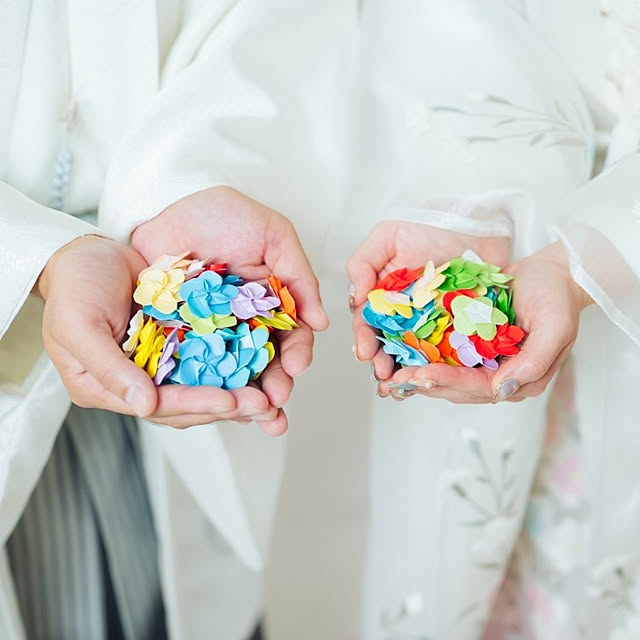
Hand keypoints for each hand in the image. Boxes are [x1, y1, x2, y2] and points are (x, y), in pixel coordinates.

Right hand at [39, 236, 279, 429]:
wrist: (87, 253)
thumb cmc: (74, 288)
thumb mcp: (79, 327)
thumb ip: (110, 369)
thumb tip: (145, 406)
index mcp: (109, 390)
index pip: (159, 407)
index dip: (196, 405)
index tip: (230, 401)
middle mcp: (138, 383)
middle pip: (188, 404)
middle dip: (228, 405)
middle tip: (266, 406)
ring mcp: (160, 364)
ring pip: (204, 385)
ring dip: (238, 392)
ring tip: (273, 398)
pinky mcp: (178, 342)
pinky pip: (209, 357)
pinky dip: (233, 365)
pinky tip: (261, 367)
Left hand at [131, 187, 328, 432]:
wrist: (165, 205)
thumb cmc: (222, 215)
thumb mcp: (273, 235)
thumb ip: (299, 276)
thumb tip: (321, 322)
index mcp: (273, 303)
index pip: (292, 336)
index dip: (296, 354)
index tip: (294, 368)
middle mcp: (246, 324)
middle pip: (265, 364)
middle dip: (273, 387)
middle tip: (274, 403)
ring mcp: (213, 334)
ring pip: (234, 373)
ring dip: (246, 398)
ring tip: (254, 417)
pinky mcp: (180, 339)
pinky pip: (195, 368)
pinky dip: (206, 389)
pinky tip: (215, 406)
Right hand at [346, 220, 509, 381]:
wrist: (474, 222)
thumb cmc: (429, 224)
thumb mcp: (387, 236)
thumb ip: (363, 264)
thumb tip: (355, 298)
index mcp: (383, 296)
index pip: (367, 322)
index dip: (364, 338)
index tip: (364, 351)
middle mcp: (404, 314)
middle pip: (388, 345)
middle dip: (382, 363)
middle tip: (384, 375)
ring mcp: (430, 323)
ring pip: (414, 354)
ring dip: (405, 372)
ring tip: (402, 386)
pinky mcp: (458, 328)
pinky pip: (447, 352)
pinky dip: (439, 368)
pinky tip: (432, 379)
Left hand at [382, 242, 591, 402]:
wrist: (553, 273)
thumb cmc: (557, 299)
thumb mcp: (555, 329)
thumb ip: (533, 363)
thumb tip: (503, 390)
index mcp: (521, 379)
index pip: (479, 387)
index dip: (448, 382)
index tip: (421, 376)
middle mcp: (500, 375)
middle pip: (458, 387)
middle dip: (427, 383)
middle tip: (397, 380)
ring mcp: (486, 361)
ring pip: (449, 375)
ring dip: (421, 376)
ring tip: (393, 374)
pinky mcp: (473, 345)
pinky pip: (447, 354)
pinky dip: (426, 356)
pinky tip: (403, 354)